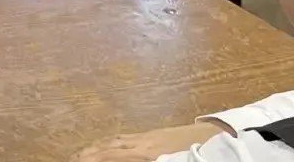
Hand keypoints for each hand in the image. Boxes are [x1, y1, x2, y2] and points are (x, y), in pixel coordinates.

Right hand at [71, 124, 221, 161]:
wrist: (222, 139)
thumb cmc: (201, 156)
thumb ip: (141, 159)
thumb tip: (116, 156)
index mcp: (145, 153)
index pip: (108, 155)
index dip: (89, 158)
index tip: (74, 160)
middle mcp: (143, 142)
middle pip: (107, 147)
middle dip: (86, 154)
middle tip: (71, 158)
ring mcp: (149, 136)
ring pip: (115, 140)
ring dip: (95, 147)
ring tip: (81, 153)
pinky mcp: (156, 134)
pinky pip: (125, 137)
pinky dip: (110, 141)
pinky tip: (109, 144)